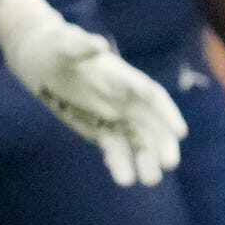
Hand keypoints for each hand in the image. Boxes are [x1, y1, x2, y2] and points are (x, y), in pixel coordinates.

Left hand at [0, 0, 187, 184]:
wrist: (43, 62)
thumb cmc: (57, 47)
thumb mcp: (64, 43)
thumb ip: (80, 45)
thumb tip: (98, 44)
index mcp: (123, 77)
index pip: (152, 96)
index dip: (168, 114)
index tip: (181, 132)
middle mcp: (125, 98)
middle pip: (152, 123)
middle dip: (163, 142)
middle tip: (170, 164)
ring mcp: (113, 116)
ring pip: (137, 140)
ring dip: (146, 159)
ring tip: (150, 180)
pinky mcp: (99, 129)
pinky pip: (114, 149)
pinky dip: (119, 163)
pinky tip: (124, 179)